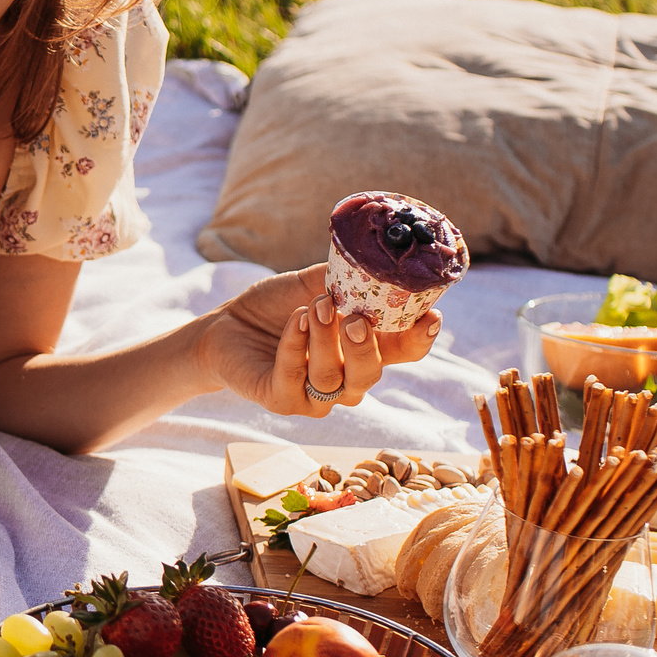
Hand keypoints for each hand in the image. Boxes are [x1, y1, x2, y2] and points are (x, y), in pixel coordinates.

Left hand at [195, 266, 442, 416]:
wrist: (225, 325)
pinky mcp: (282, 401)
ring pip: (333, 378)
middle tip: (355, 318)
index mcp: (364, 349)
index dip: (421, 338)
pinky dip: (295, 347)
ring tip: (313, 306)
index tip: (430, 315)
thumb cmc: (276, 307)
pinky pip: (294, 379)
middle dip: (366, 347)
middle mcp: (346, 379)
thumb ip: (345, 277)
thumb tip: (374, 255)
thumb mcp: (314, 285)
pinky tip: (294, 319)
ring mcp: (315, 396)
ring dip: (324, 339)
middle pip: (372, 374)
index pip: (405, 351)